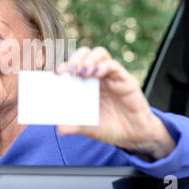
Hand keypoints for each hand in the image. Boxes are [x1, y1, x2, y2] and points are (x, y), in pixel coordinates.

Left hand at [55, 46, 175, 160]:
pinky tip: (97, 74)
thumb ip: (75, 126)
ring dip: (88, 59)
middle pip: (84, 54)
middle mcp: (96, 77)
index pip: (72, 67)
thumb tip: (59, 129)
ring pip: (99, 54)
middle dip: (75, 59)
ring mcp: (110, 76)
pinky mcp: (124, 79)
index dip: (63, 66)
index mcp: (84, 84)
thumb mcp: (89, 128)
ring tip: (82, 72)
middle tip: (69, 72)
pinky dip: (103, 66)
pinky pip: (113, 65)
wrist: (133, 135)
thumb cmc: (109, 127)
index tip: (56, 72)